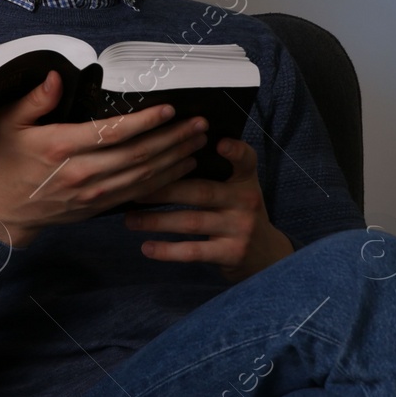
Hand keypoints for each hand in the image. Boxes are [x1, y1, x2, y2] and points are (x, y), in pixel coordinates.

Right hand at [0, 70, 211, 248]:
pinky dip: (165, 180)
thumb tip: (58, 76)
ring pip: (144, 176)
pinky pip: (139, 193)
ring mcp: (93, 193)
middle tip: (199, 124)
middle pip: (138, 155)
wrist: (5, 209)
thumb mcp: (10, 122)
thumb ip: (35, 99)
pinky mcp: (99, 207)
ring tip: (199, 141)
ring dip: (176, 158)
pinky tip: (182, 166)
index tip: (170, 109)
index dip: (145, 122)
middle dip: (173, 138)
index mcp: (61, 147)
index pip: (113, 133)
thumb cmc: (9, 159)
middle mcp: (81, 172)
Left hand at [123, 136, 293, 282]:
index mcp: (246, 180)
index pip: (246, 160)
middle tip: (136, 189)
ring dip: (157, 221)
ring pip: (192, 222)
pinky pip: (194, 251)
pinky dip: (168, 251)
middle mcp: (246, 201)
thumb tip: (167, 154)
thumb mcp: (238, 189)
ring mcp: (240, 229)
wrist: (265, 254)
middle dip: (165, 190)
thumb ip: (216, 172)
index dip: (235, 151)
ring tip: (130, 220)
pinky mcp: (231, 254)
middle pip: (202, 192)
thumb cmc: (238, 212)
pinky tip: (147, 248)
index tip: (218, 143)